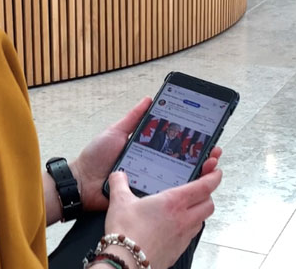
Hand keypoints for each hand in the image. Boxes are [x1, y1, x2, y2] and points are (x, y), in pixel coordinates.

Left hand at [70, 96, 222, 211]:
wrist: (82, 182)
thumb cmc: (96, 157)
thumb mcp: (115, 132)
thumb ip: (133, 118)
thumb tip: (149, 99)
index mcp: (148, 150)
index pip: (175, 145)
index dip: (192, 142)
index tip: (207, 137)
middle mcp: (153, 166)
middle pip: (183, 163)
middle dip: (202, 158)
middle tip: (213, 153)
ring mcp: (151, 183)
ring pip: (179, 180)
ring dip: (198, 174)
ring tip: (209, 166)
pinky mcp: (145, 197)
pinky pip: (165, 196)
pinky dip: (181, 192)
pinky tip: (194, 186)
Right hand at [103, 168, 221, 268]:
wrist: (127, 261)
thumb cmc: (127, 232)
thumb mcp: (119, 202)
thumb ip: (119, 184)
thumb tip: (118, 175)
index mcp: (174, 202)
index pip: (204, 186)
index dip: (213, 177)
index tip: (216, 172)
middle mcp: (184, 218)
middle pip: (209, 204)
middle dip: (207, 195)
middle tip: (199, 190)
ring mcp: (183, 236)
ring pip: (202, 220)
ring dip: (198, 212)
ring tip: (186, 207)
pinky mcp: (178, 249)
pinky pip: (191, 235)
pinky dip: (188, 227)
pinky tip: (174, 226)